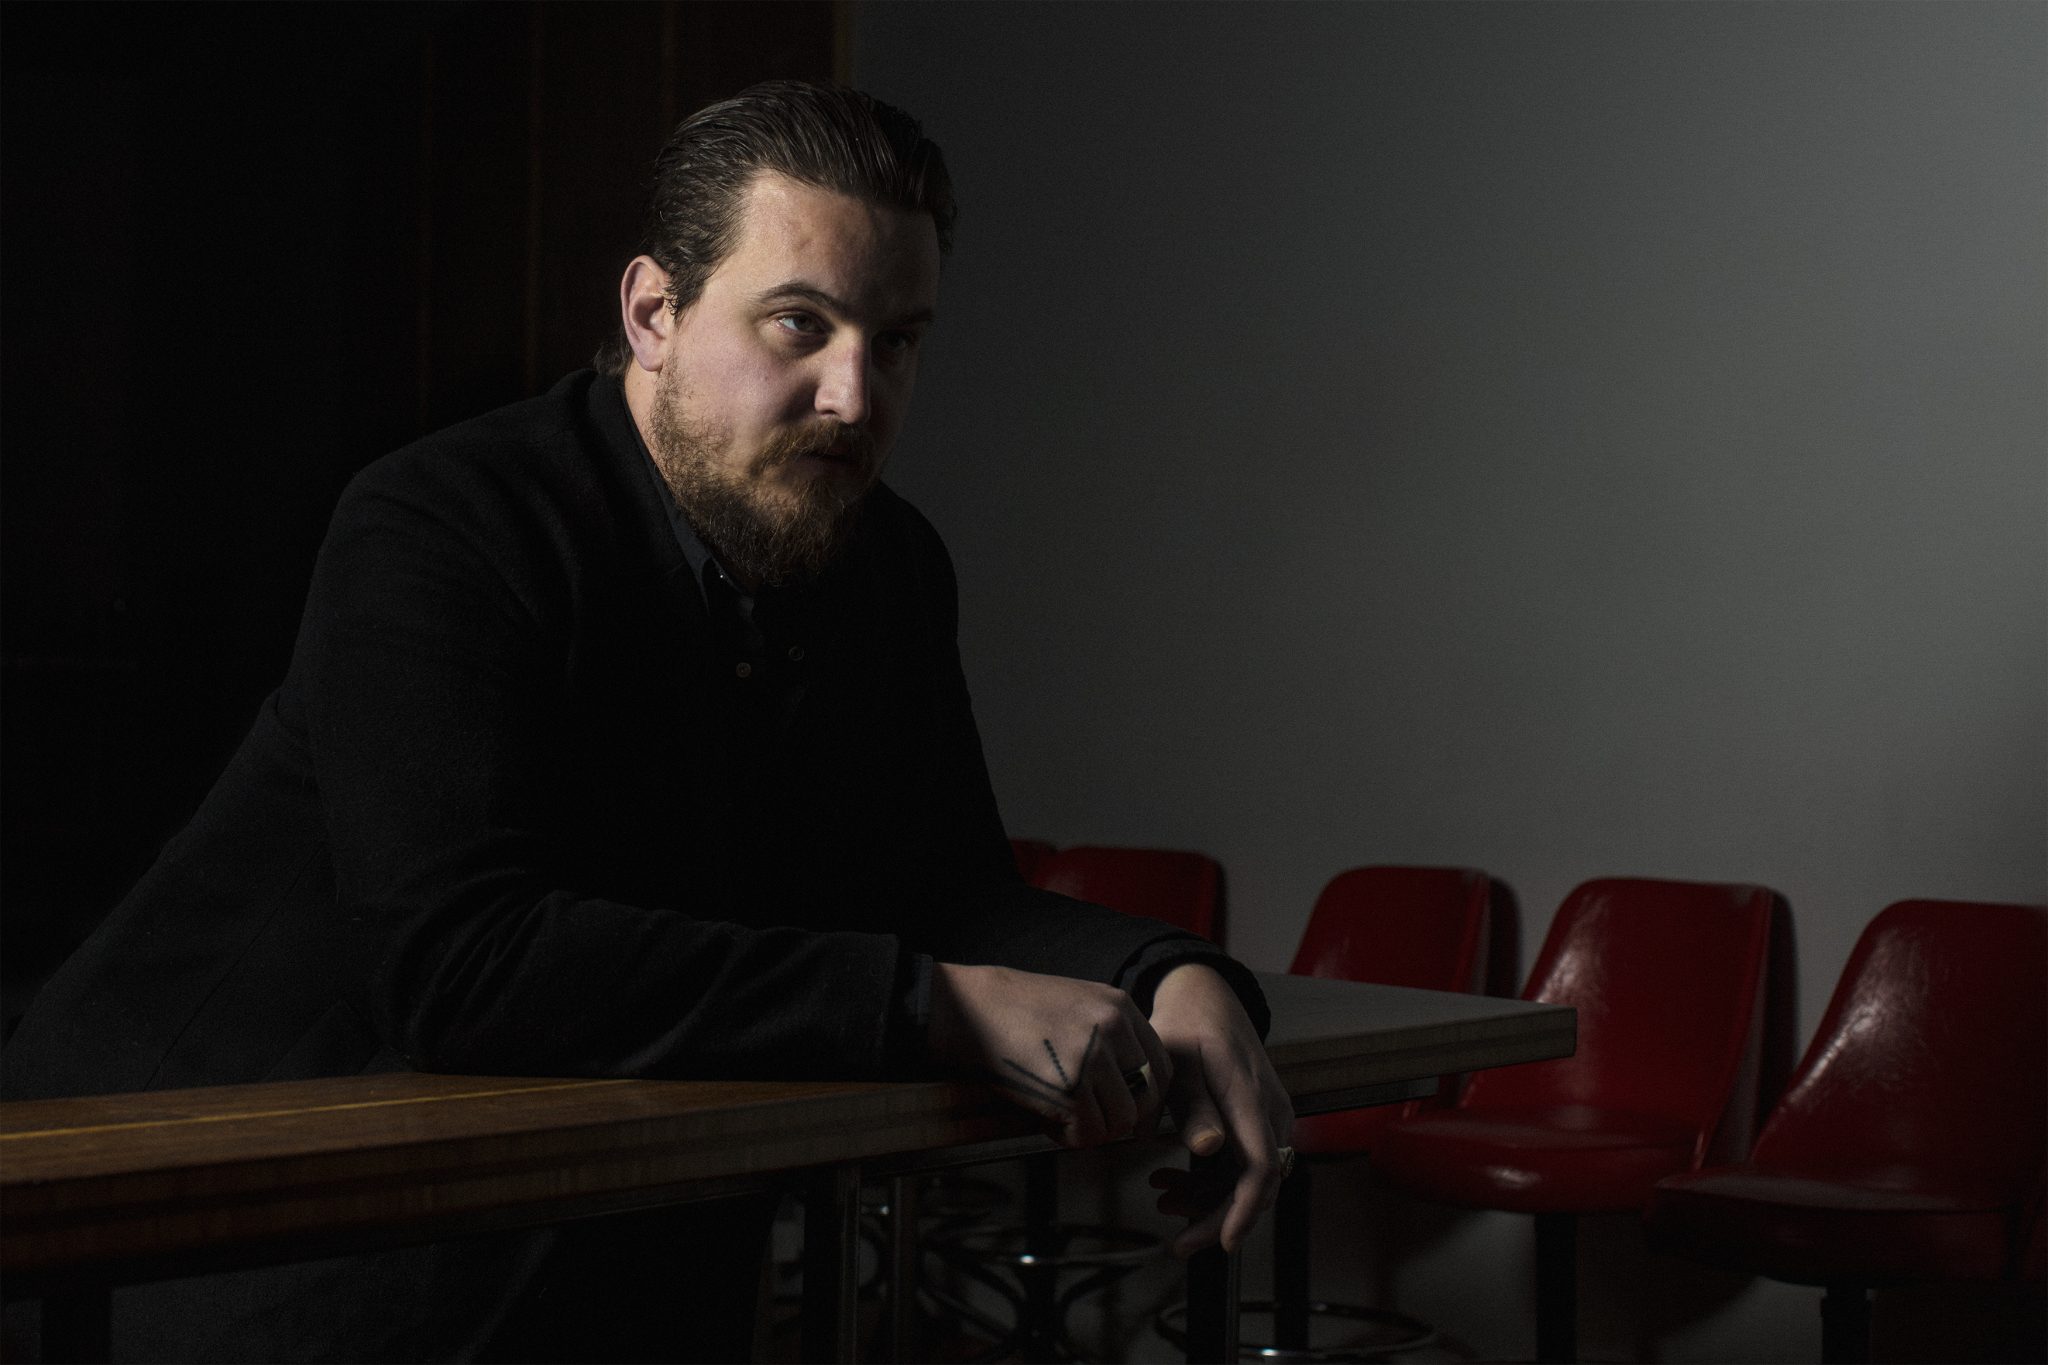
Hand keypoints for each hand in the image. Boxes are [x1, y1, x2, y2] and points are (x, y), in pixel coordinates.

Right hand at [927, 962, 1173, 1147]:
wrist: (967, 1009)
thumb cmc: (1013, 1012)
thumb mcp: (1075, 1005)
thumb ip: (1108, 1038)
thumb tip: (1131, 1090)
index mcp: (1119, 1006)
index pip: (1161, 1067)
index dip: (1148, 1101)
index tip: (1132, 1119)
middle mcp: (1114, 1027)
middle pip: (1146, 1098)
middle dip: (1120, 1121)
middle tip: (1090, 1123)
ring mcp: (1093, 1055)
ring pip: (1120, 1122)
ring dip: (1091, 1130)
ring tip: (1059, 1117)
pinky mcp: (1069, 1086)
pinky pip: (1088, 1134)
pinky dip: (1067, 1138)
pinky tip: (1045, 1121)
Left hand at [1144, 963, 1293, 1257]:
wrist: (1205, 1001)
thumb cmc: (1186, 1029)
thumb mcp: (1177, 1062)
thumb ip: (1193, 1106)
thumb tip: (1210, 1151)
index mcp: (1251, 1098)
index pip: (1261, 1166)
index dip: (1245, 1209)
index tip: (1223, 1243)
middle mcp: (1271, 1113)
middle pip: (1257, 1184)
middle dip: (1217, 1218)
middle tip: (1177, 1243)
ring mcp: (1268, 1119)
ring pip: (1246, 1179)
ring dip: (1206, 1198)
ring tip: (1160, 1196)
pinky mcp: (1257, 1124)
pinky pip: (1241, 1165)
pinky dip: (1206, 1180)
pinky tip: (1169, 1181)